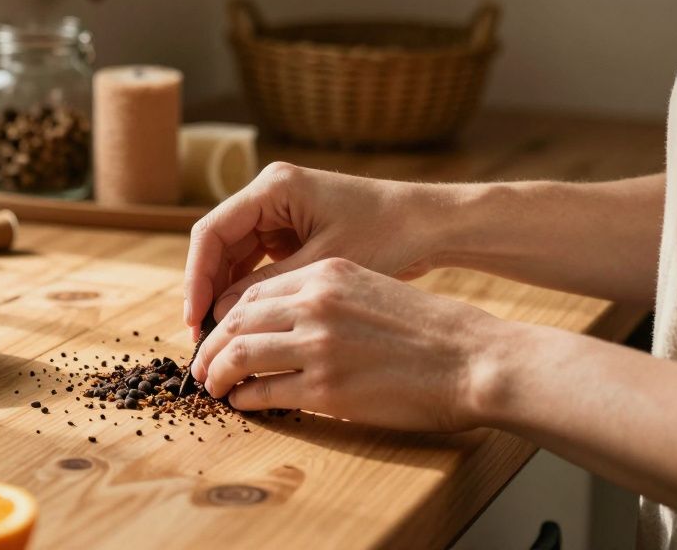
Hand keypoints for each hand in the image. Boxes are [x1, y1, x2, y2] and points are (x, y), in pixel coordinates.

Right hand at [184, 162, 458, 328]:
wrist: (432, 225)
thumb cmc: (387, 236)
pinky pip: (257, 260)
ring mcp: (280, 210)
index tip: (193, 319)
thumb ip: (267, 287)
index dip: (196, 278)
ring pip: (234, 255)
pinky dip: (249, 290)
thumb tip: (220, 315)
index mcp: (272, 188)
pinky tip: (245, 323)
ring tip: (219, 337)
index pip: (211, 232)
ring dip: (225, 293)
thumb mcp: (322, 267)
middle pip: (218, 244)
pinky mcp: (293, 228)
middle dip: (207, 290)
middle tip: (201, 337)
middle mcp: (269, 193)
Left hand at [190, 257, 503, 431]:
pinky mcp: (328, 388)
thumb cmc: (430, 329)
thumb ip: (324, 296)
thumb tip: (280, 320)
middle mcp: (316, 303)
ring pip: (241, 354)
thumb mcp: (370, 289)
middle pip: (238, 320)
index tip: (217, 332)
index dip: (228, 314)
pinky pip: (265, 392)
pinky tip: (242, 403)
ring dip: (218, 373)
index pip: (255, 291)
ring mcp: (319, 346)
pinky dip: (245, 398)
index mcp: (327, 274)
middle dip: (212, 344)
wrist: (475, 359)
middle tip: (201, 364)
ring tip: (212, 386)